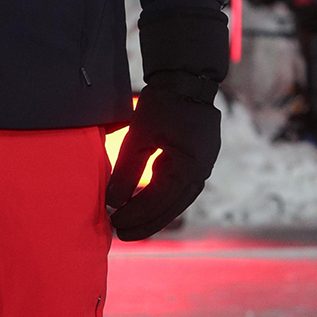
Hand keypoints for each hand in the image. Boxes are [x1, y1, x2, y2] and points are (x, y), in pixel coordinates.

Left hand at [105, 84, 220, 240]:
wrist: (188, 80)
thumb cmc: (164, 104)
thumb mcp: (139, 135)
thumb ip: (126, 170)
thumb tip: (113, 201)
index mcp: (189, 165)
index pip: (159, 199)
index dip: (136, 214)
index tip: (114, 223)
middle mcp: (201, 172)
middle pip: (172, 208)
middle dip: (146, 223)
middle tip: (122, 236)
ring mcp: (203, 169)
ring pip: (178, 202)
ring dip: (156, 216)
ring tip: (132, 227)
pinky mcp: (198, 164)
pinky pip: (181, 191)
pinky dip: (164, 202)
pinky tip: (147, 209)